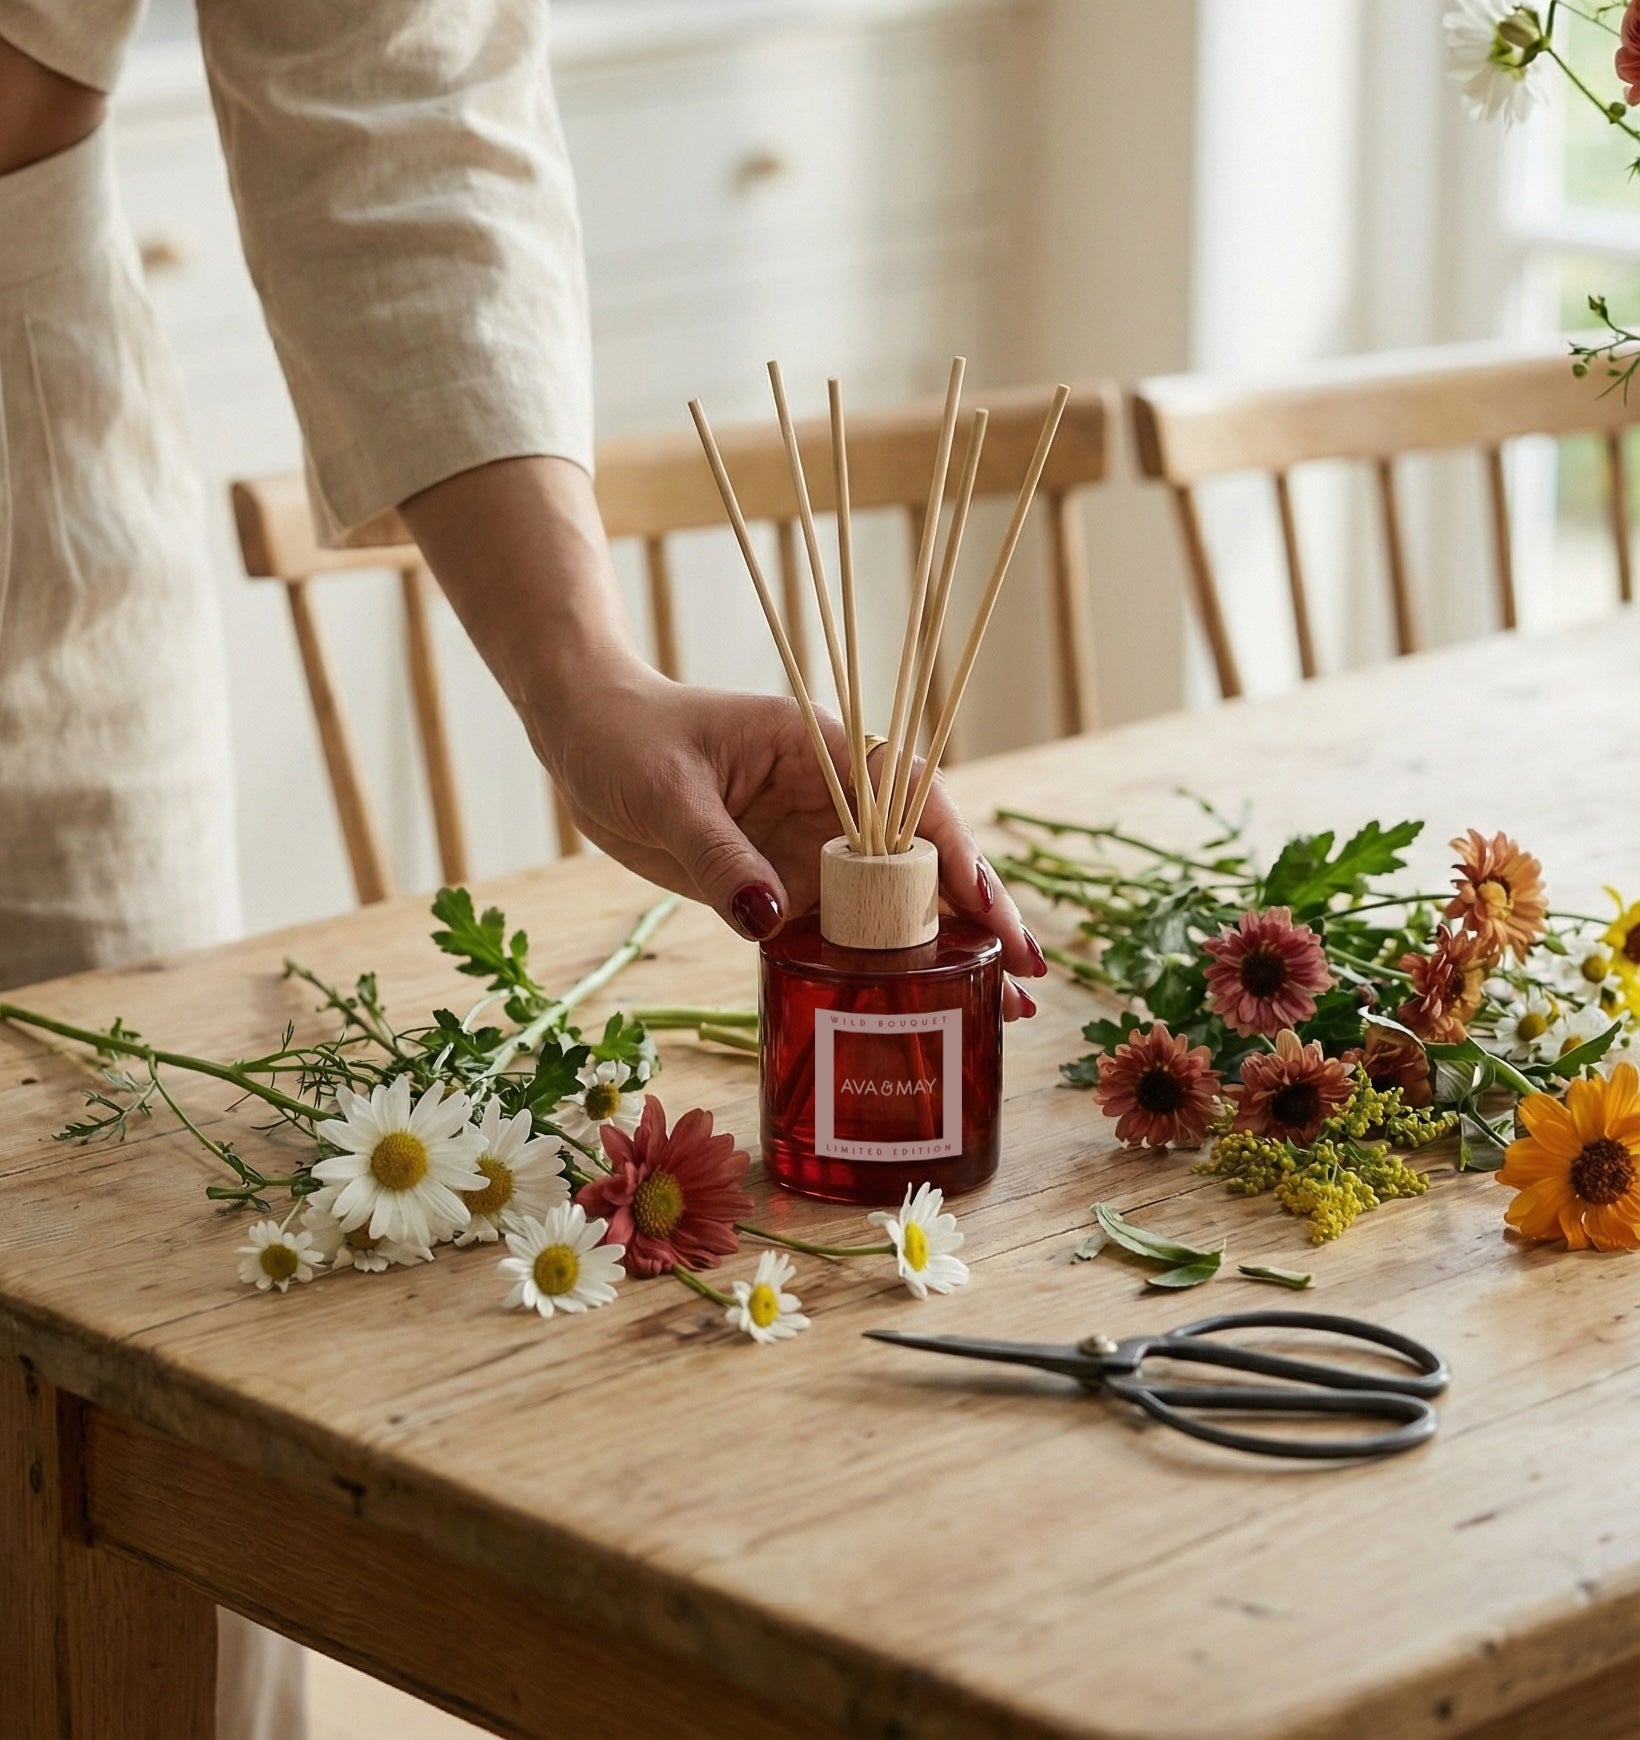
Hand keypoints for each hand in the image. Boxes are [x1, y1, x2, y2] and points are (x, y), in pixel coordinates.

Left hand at [400, 455, 1045, 1017]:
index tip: (987, 907)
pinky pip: (837, 932)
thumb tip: (770, 918)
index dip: (954, 852)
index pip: (909, 801)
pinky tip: (910, 1010)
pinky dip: (875, 970)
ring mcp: (809, 847)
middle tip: (1026, 978)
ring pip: (890, 905)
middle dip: (976, 916)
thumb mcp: (667, 794)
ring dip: (941, 954)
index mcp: (822, 752)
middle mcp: (830, 803)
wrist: (583, 739)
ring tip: (999, 1010)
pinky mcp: (780, 885)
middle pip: (920, 861)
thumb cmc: (625, 739)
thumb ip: (719, 856)